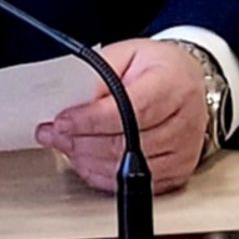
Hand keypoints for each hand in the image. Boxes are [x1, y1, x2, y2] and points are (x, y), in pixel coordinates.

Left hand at [36, 37, 207, 194]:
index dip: (92, 120)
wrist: (184, 83)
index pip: (131, 110)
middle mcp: (184, 121)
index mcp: (174, 85)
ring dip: (85, 159)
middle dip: (80, 141)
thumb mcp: (124, 55)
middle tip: (53, 133)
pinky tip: (85, 159)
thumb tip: (68, 103)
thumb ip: (97, 76)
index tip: (62, 121)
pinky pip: (129, 183)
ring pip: (123, 168)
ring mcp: (182, 152)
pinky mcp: (176, 173)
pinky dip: (99, 174)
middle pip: (124, 143)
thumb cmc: (156, 69)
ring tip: (66, 143)